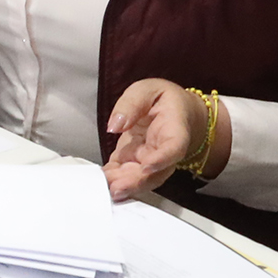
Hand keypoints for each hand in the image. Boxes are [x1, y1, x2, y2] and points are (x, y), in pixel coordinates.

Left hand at [106, 78, 227, 198]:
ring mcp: (150, 159)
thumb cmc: (164, 100)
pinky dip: (114, 179)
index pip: (174, 148)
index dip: (162, 159)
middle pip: (156, 172)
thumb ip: (132, 103)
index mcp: (174, 130)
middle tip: (116, 187)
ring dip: (125, 186)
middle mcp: (164, 151)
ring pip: (142, 178)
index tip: (147, 166)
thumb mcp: (148, 89)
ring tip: (107, 188)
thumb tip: (116, 124)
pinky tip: (102, 181)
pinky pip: (126, 174)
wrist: (175, 111)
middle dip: (136, 182)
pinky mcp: (135, 161)